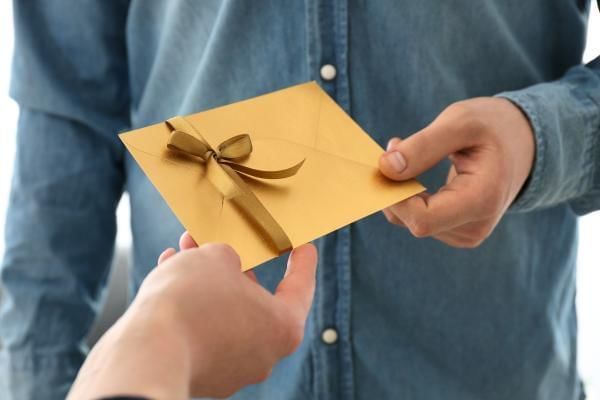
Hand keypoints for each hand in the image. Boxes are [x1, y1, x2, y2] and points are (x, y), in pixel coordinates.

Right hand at [68, 233, 317, 399]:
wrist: (146, 352)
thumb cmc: (192, 301)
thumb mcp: (216, 258)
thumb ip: (227, 257)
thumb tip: (218, 267)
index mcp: (283, 327)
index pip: (300, 287)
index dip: (303, 262)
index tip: (304, 247)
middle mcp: (263, 353)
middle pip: (255, 299)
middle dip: (234, 265)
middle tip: (222, 241)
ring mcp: (232, 368)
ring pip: (223, 312)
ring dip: (205, 280)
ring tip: (183, 251)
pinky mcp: (201, 373)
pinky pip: (201, 330)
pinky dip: (189, 303)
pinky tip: (169, 274)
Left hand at [379, 97, 534, 247]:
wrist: (522, 143)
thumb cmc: (492, 127)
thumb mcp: (460, 122)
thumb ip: (423, 145)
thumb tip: (386, 168)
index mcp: (482, 200)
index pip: (422, 220)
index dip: (395, 198)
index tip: (385, 165)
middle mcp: (475, 226)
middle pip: (413, 222)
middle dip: (394, 188)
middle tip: (395, 146)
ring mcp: (466, 233)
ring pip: (410, 221)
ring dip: (400, 190)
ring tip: (409, 152)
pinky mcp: (456, 231)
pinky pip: (418, 219)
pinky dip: (408, 196)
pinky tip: (415, 172)